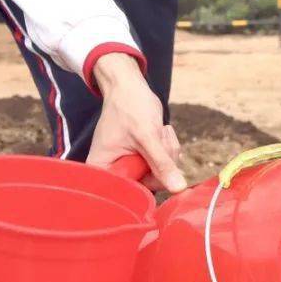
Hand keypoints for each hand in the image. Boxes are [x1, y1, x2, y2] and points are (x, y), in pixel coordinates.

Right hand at [88, 52, 185, 190]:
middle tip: (160, 137)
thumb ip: (161, 163)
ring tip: (159, 130)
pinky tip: (161, 132)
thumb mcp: (147, 136)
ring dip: (167, 152)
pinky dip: (167, 149)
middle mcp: (113, 172)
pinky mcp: (142, 160)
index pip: (126, 194)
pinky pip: (163, 165)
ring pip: (160, 175)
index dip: (146, 185)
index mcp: (102, 169)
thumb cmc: (130, 106)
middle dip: (162, 162)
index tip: (156, 162)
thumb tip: (178, 189)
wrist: (129, 86)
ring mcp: (130, 166)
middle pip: (147, 185)